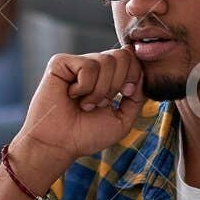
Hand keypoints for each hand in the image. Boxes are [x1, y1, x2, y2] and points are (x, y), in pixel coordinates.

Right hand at [13, 49, 143, 182]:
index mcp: (108, 76)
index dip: (135, 74)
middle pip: (123, 55)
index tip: (125, 94)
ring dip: (99, 91)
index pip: (131, 58)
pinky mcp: (60, 62)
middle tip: (102, 102)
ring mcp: (77, 63)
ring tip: (85, 104)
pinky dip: (84, 87)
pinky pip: (87, 66)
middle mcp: (93, 66)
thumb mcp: (122, 120)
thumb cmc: (86, 135)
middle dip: (118, 83)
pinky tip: (71, 96)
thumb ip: (137, 97)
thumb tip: (141, 72)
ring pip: (106, 61)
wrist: (59, 144)